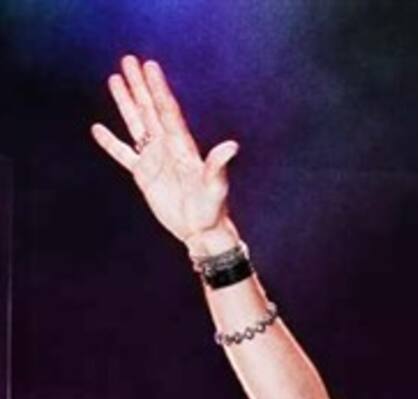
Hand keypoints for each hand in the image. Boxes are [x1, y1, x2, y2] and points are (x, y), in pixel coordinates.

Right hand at [91, 56, 239, 249]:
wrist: (201, 231)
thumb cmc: (212, 210)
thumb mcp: (216, 187)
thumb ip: (218, 165)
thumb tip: (232, 146)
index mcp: (183, 146)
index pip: (167, 111)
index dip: (158, 88)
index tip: (150, 66)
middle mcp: (168, 147)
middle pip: (150, 109)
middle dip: (139, 85)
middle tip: (129, 60)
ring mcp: (155, 159)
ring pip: (136, 124)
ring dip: (126, 102)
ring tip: (115, 79)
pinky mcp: (144, 175)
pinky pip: (124, 154)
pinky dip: (111, 143)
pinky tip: (98, 129)